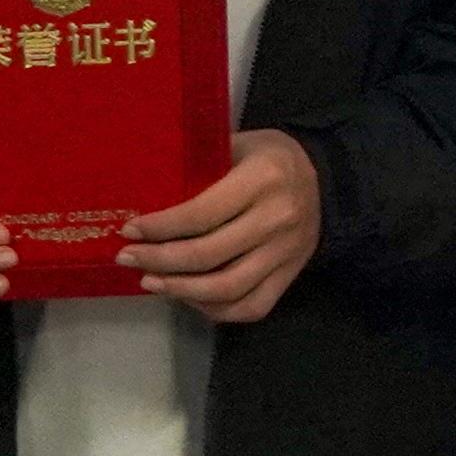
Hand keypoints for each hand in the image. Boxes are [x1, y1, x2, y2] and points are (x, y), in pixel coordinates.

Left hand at [120, 130, 321, 324]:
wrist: (327, 180)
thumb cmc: (270, 159)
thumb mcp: (239, 145)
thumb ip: (200, 165)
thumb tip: (143, 190)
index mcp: (263, 179)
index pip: (201, 214)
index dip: (159, 228)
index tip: (128, 231)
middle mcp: (278, 218)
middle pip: (206, 255)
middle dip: (158, 261)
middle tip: (128, 258)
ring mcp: (286, 253)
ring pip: (226, 289)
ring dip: (179, 291)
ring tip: (151, 283)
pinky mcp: (290, 275)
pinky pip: (249, 307)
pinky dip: (213, 310)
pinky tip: (188, 298)